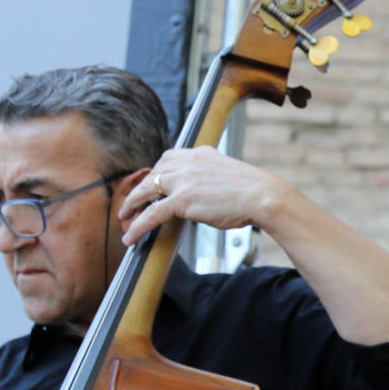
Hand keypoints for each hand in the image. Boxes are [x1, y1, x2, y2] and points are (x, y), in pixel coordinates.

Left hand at [118, 146, 296, 245]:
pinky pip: (151, 214)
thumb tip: (207, 191)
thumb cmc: (254, 191)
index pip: (168, 159)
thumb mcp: (229, 174)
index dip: (156, 173)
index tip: (151, 184)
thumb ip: (212, 176)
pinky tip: (131, 236)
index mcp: (200, 153)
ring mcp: (182, 180)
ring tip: (125, 219)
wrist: (263, 196)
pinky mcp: (182, 199)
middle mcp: (187, 162)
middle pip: (153, 173)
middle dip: (139, 189)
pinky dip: (138, 225)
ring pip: (146, 191)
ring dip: (132, 206)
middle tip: (132, 204)